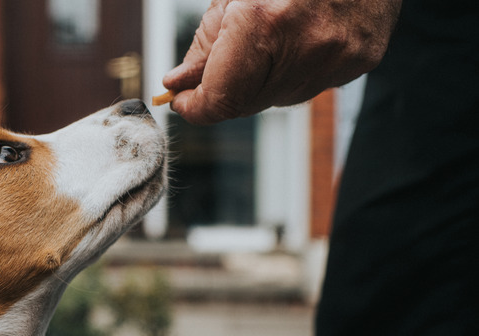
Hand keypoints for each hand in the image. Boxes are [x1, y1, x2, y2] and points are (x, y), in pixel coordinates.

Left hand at [163, 0, 401, 123]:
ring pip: (279, 97)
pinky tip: (300, 35)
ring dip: (261, 79)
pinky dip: (296, 69)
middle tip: (214, 70)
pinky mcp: (361, 59)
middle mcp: (306, 45)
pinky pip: (313, 84)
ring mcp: (339, 56)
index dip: (196, 107)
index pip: (222, 99)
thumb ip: (206, 43)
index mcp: (265, 21)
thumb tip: (180, 82)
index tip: (183, 101)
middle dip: (225, 90)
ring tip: (270, 36)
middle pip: (247, 103)